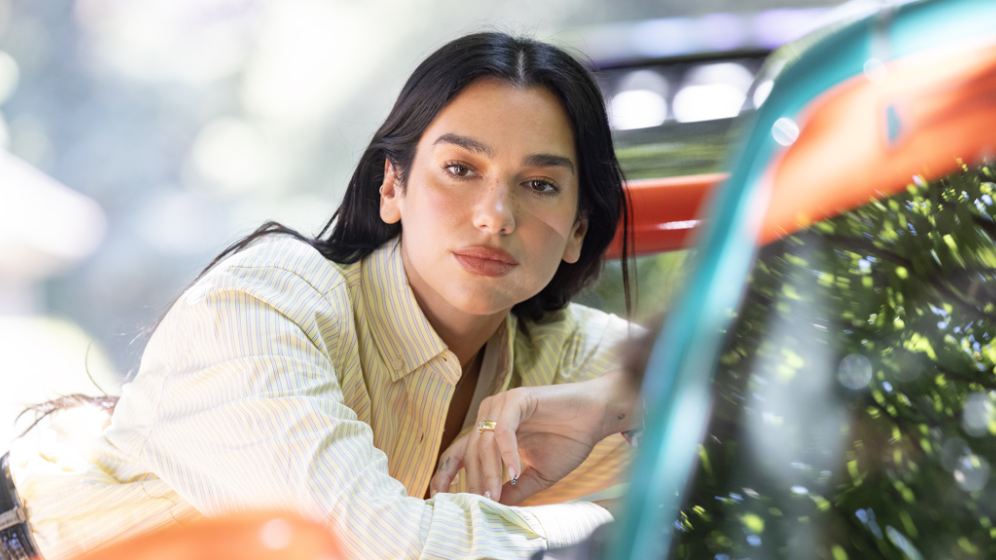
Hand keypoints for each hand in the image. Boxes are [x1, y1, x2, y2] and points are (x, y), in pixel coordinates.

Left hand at [428, 369, 636, 504]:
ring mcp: (501, 404)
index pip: (458, 453)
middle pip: (469, 453)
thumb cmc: (570, 441)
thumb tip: (491, 508)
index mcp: (491, 431)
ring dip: (489, 473)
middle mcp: (490, 415)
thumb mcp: (537, 474)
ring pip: (483, 444)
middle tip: (482, 504)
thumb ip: (514, 490)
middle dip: (473, 482)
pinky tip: (514, 472)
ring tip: (495, 495)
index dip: (445, 475)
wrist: (597, 417)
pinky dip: (506, 454)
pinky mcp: (517, 398)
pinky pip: (503, 431)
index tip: (440, 498)